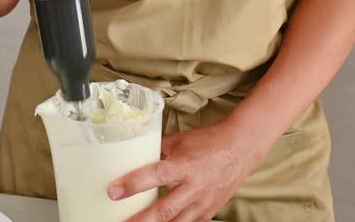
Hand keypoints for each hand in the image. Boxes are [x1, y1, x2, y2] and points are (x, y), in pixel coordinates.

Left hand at [111, 119, 269, 221]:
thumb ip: (156, 150)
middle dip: (140, 220)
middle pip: (164, 210)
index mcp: (184, 164)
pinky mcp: (209, 212)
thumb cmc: (209, 142)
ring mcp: (203, 202)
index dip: (132, 184)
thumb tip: (133, 155)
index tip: (113, 191)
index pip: (154, 175)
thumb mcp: (180, 140)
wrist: (241, 148)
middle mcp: (194, 186)